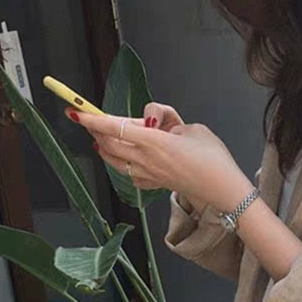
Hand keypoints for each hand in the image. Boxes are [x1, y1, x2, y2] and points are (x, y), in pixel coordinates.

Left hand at [65, 103, 253, 212]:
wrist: (225, 189)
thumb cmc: (214, 159)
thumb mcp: (193, 127)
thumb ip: (168, 119)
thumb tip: (153, 122)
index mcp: (155, 141)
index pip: (115, 127)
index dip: (93, 119)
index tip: (77, 112)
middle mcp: (148, 160)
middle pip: (110, 144)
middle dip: (96, 131)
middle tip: (89, 120)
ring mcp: (151, 175)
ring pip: (116, 161)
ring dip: (105, 149)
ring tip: (101, 141)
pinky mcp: (157, 185)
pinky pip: (131, 175)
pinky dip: (123, 167)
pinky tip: (125, 162)